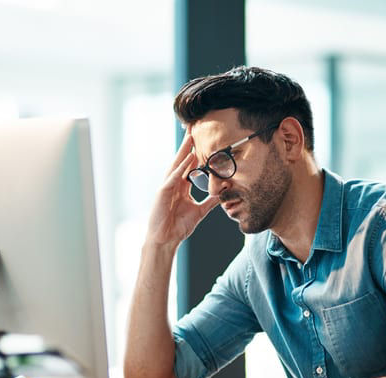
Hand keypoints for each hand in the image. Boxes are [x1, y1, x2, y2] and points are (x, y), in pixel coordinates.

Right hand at [146, 129, 219, 247]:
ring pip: (176, 165)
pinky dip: (181, 166)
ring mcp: (167, 187)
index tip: (203, 141)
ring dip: (184, 151)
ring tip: (191, 137)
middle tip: (194, 130)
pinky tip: (188, 157)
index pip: (189, 167)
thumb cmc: (178, 226)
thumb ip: (210, 202)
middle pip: (182, 161)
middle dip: (188, 146)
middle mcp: (173, 184)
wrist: (165, 240)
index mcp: (181, 187)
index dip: (196, 154)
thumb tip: (223, 195)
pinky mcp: (163, 192)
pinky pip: (173, 176)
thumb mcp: (199, 211)